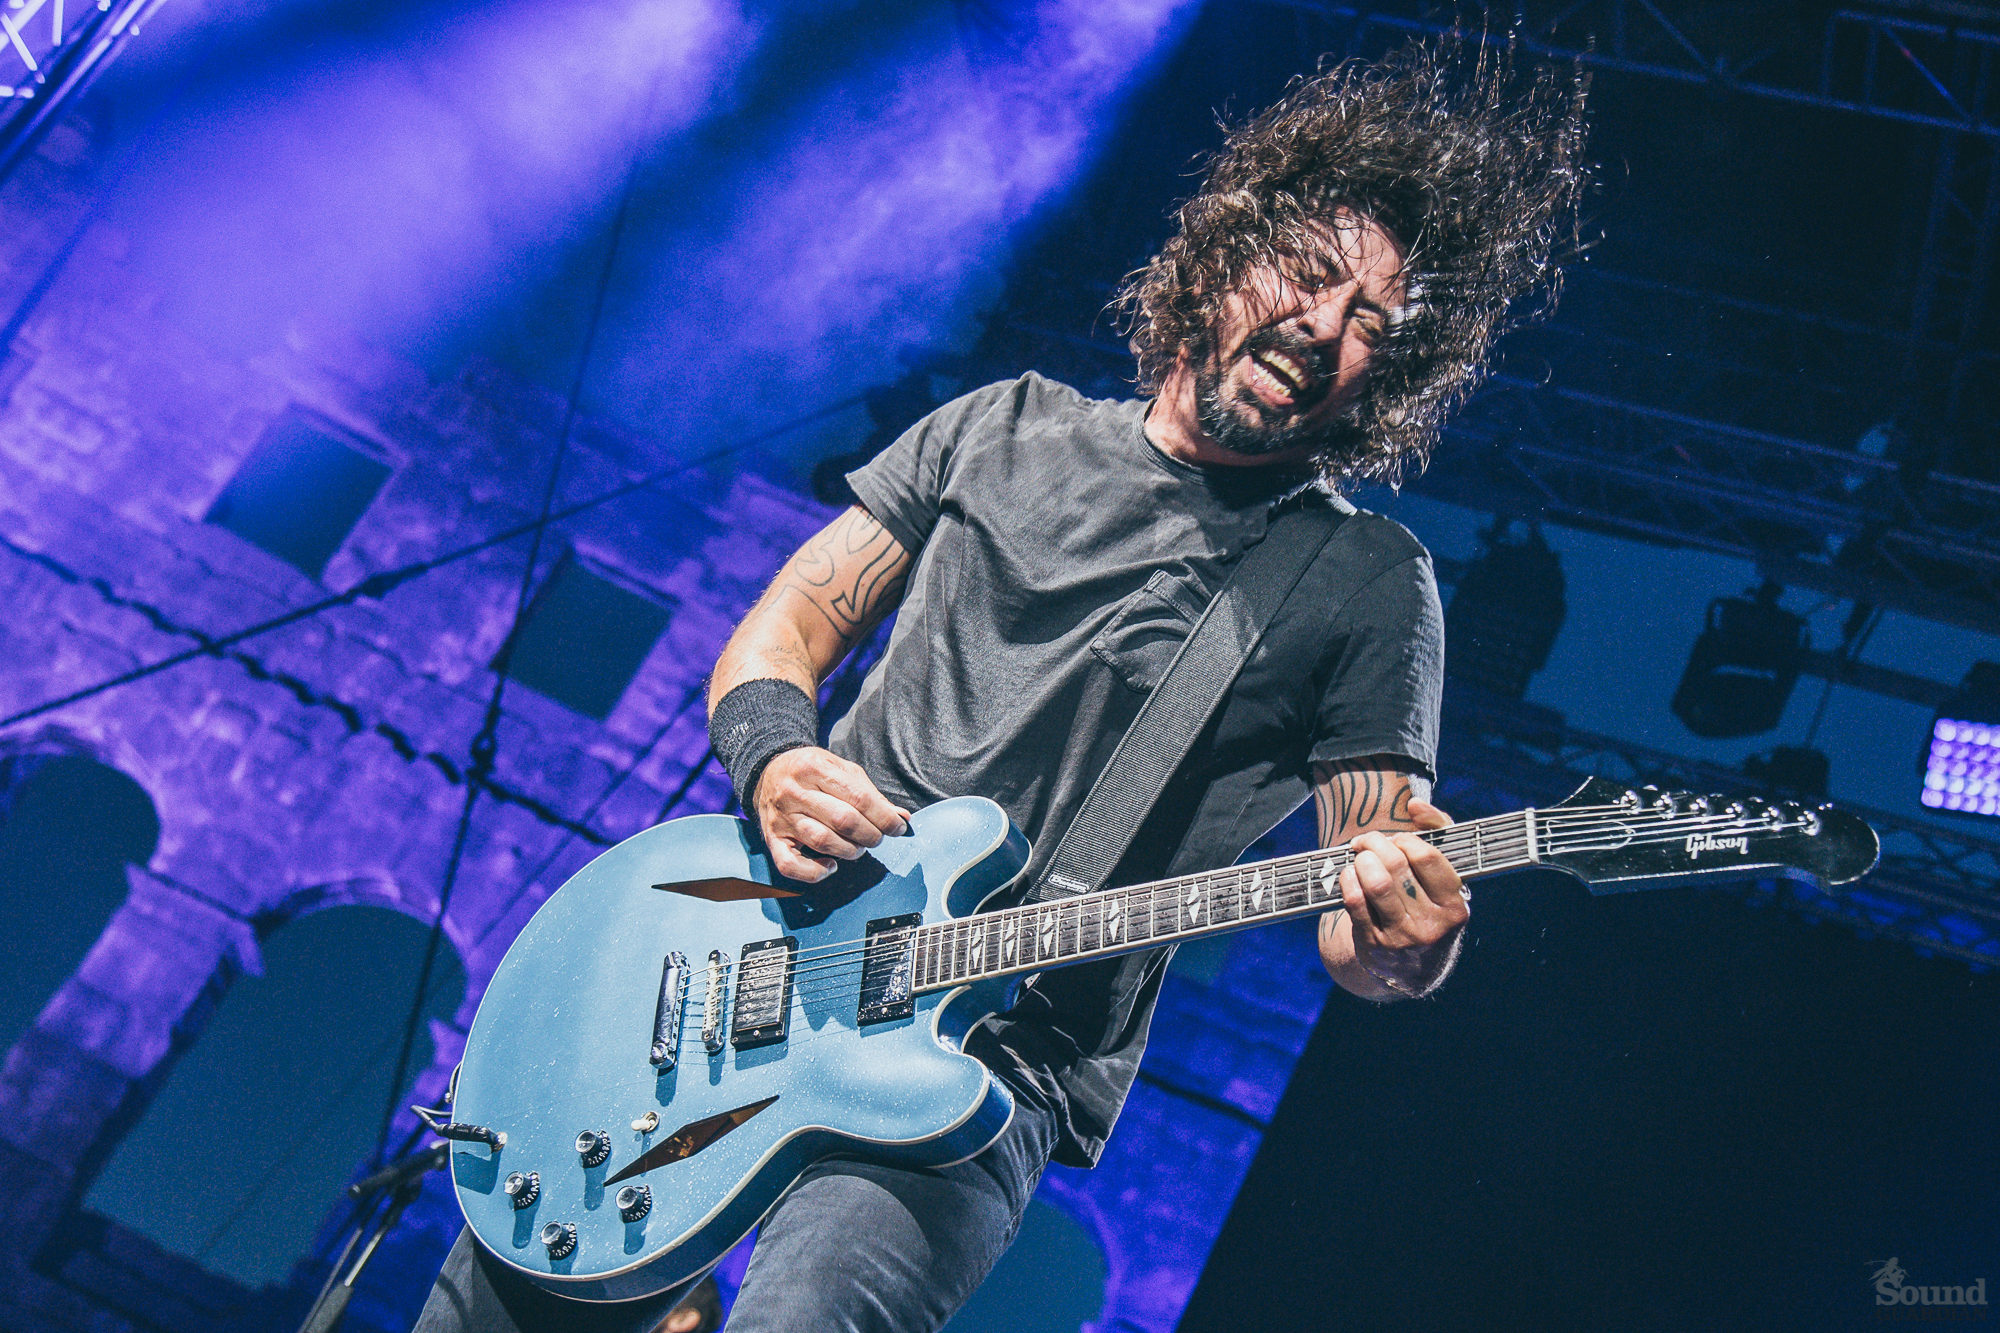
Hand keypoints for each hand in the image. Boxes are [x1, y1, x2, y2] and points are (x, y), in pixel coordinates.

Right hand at [754, 747, 909, 882]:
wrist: (767, 772)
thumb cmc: (811, 772)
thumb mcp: (841, 769)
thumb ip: (869, 793)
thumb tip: (901, 817)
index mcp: (814, 767)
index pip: (858, 798)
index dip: (884, 817)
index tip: (898, 827)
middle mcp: (794, 792)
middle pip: (843, 820)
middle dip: (870, 834)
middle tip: (877, 837)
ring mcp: (781, 818)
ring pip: (821, 841)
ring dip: (849, 851)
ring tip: (857, 847)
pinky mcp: (772, 839)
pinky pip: (789, 865)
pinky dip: (813, 872)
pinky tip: (829, 866)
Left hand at [1339, 799, 1467, 996]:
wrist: (1412, 968)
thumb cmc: (1428, 905)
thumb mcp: (1444, 877)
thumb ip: (1438, 832)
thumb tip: (1415, 804)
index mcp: (1454, 905)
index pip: (1426, 856)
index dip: (1404, 839)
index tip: (1395, 840)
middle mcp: (1431, 925)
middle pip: (1395, 865)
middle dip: (1375, 844)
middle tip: (1366, 842)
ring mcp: (1402, 938)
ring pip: (1375, 883)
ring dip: (1361, 861)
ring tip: (1359, 857)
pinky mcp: (1374, 945)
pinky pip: (1355, 902)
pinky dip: (1347, 880)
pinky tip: (1349, 875)